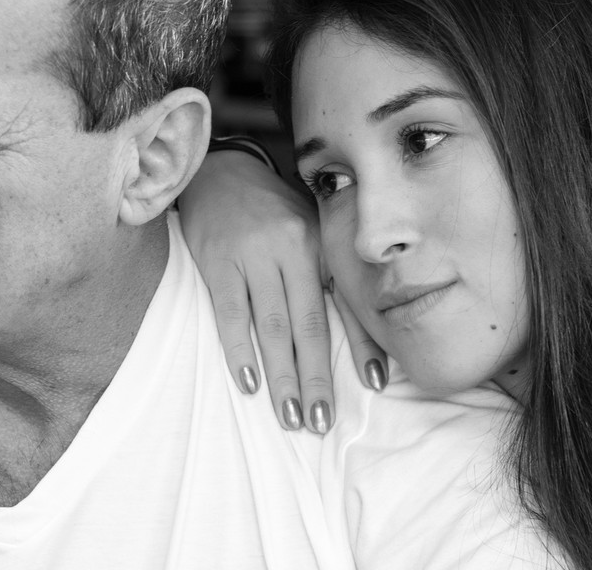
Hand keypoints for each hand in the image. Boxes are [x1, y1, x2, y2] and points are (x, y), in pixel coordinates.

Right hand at [180, 148, 388, 432]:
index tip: (374, 385)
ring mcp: (254, 255)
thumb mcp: (309, 228)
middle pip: (310, 325)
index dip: (362, 344)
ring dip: (283, 377)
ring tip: (290, 416)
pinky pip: (232, 313)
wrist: (220, 169)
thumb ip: (328, 270)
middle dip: (317, 378)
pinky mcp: (217, 260)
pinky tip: (249, 382)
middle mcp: (293, 248)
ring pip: (274, 326)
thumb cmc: (271, 207)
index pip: (347, 301)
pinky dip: (240, 350)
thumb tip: (356, 330)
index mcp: (321, 243)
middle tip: (321, 421)